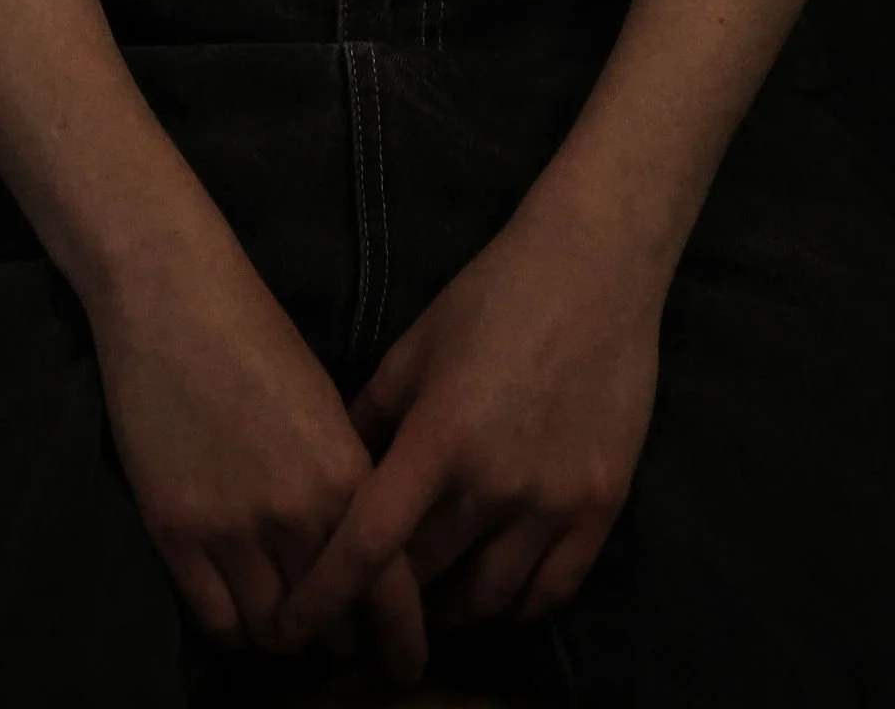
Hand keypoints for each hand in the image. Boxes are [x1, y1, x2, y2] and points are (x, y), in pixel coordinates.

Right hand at [86, 225, 430, 686]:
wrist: (173, 296)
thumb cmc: (257, 333)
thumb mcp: (326, 406)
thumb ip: (345, 480)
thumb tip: (359, 546)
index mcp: (347, 476)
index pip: (390, 591)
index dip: (400, 641)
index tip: (404, 666)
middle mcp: (298, 515)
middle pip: (330, 622)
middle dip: (338, 635)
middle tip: (336, 635)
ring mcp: (232, 528)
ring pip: (272, 632)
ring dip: (283, 635)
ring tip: (286, 625)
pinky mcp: (176, 532)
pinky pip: (215, 620)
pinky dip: (232, 628)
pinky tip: (239, 610)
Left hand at [270, 198, 665, 646]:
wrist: (596, 269)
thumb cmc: (494, 295)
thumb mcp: (414, 348)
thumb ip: (369, 417)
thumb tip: (329, 478)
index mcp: (438, 438)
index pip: (368, 544)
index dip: (325, 594)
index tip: (292, 627)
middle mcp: (495, 483)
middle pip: (424, 579)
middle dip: (388, 599)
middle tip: (368, 601)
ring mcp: (554, 501)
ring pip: (488, 601)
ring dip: (451, 608)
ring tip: (433, 598)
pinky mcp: (601, 507)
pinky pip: (551, 592)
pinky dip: (515, 606)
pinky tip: (495, 590)